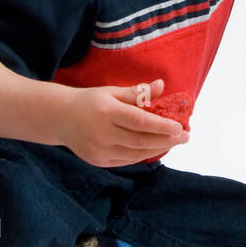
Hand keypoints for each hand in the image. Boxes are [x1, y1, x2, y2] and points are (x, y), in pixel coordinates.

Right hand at [55, 78, 188, 166]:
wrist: (60, 118)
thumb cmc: (90, 101)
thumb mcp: (112, 91)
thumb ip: (138, 92)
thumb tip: (162, 85)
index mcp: (107, 111)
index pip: (139, 121)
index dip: (161, 126)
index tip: (180, 127)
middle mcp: (102, 133)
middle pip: (141, 141)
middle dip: (167, 140)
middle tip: (185, 136)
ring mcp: (99, 150)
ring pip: (136, 154)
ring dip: (159, 149)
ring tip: (175, 142)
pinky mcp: (99, 161)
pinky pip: (127, 160)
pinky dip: (144, 154)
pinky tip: (156, 147)